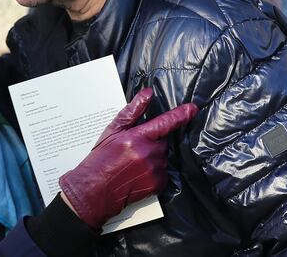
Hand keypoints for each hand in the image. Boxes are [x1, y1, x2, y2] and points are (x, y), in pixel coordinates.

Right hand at [58, 87, 197, 228]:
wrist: (94, 191)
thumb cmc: (100, 160)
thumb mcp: (111, 132)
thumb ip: (131, 112)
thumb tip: (147, 94)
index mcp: (137, 138)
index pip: (164, 123)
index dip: (180, 115)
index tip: (192, 108)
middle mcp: (148, 153)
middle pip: (163, 141)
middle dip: (152, 142)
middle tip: (133, 149)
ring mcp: (155, 170)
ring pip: (163, 157)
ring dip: (153, 157)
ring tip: (133, 164)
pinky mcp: (159, 184)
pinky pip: (163, 172)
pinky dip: (154, 171)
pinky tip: (138, 174)